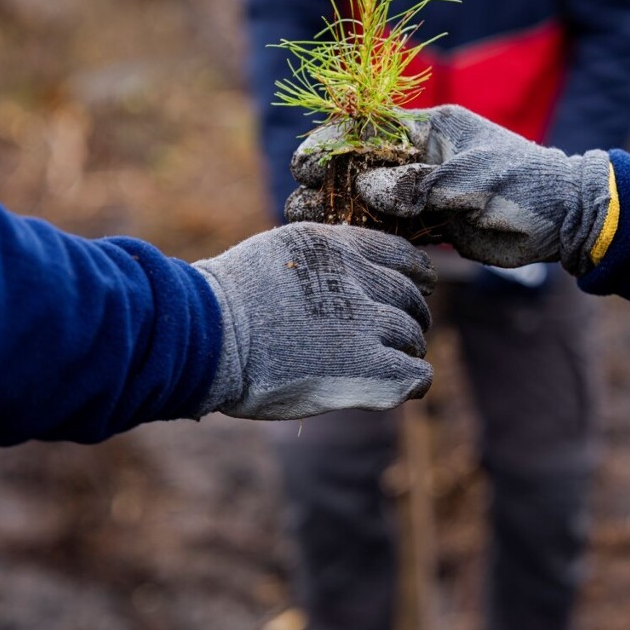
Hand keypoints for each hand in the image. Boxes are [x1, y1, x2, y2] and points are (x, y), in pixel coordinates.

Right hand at [193, 223, 435, 419]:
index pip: (398, 252)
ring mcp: (363, 322)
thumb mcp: (277, 255)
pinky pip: (413, 373)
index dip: (416, 270)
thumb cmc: (225, 303)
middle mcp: (355, 278)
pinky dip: (413, 378)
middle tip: (407, 329)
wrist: (207, 335)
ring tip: (396, 360)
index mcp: (334, 246)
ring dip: (407, 348)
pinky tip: (404, 384)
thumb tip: (337, 276)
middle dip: (412, 312)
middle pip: (408, 294)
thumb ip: (316, 263)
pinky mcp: (364, 366)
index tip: (422, 282)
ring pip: (412, 334)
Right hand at [293, 107, 614, 276]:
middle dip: (327, 180)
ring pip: (371, 198)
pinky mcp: (432, 222)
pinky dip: (365, 234)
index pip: (370, 129)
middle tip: (296, 201)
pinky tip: (338, 247)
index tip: (306, 162)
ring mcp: (426, 189)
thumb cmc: (527, 186)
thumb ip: (422, 184)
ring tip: (303, 226)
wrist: (569, 221)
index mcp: (431, 129)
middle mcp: (422, 156)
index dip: (334, 142)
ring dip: (339, 210)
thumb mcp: (475, 181)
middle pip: (361, 164)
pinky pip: (389, 226)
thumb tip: (367, 185)